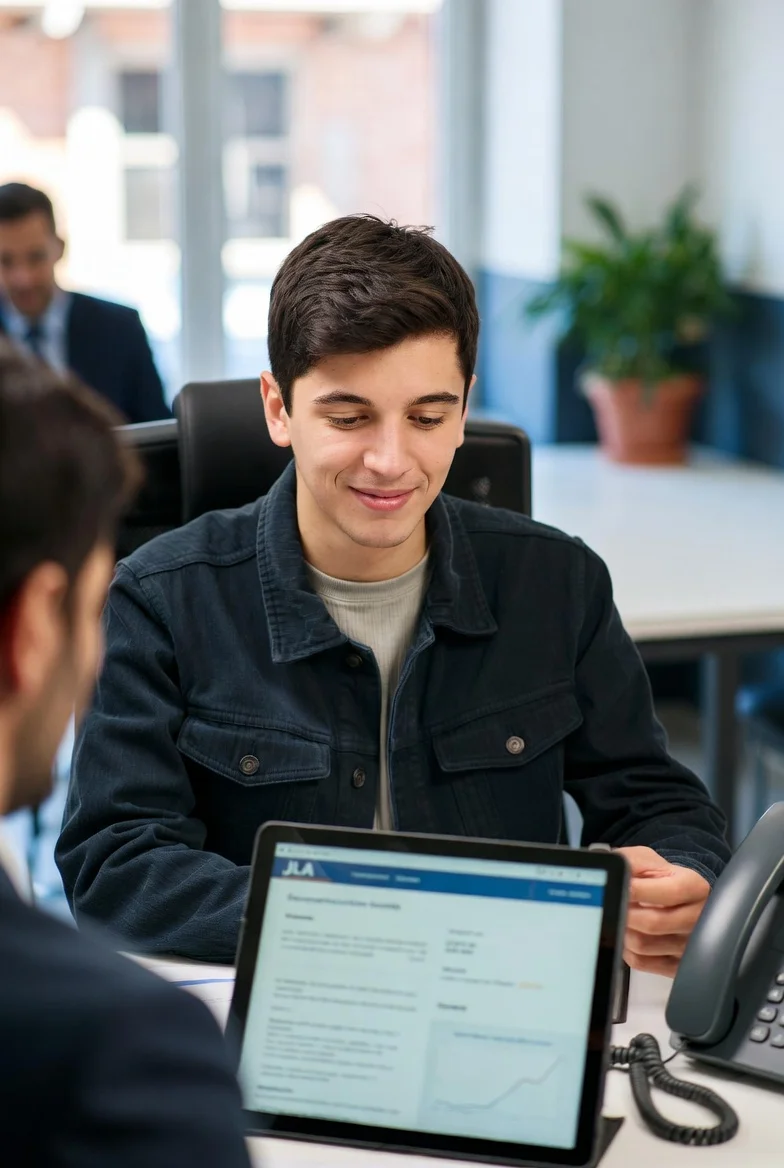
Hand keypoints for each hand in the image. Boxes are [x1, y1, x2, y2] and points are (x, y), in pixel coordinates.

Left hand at [615, 846, 710, 977]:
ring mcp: (689, 946)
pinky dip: (626, 949)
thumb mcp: (646, 859)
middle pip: (654, 923)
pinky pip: (641, 962)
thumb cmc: (658, 878)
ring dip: (622, 930)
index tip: (621, 888)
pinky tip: (627, 934)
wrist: (673, 899)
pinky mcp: (676, 966)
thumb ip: (630, 862)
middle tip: (613, 903)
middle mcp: (698, 918)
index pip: (670, 893)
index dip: (639, 891)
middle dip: (625, 913)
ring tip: (621, 917)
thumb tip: (613, 871)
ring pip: (643, 946)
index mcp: (695, 887)